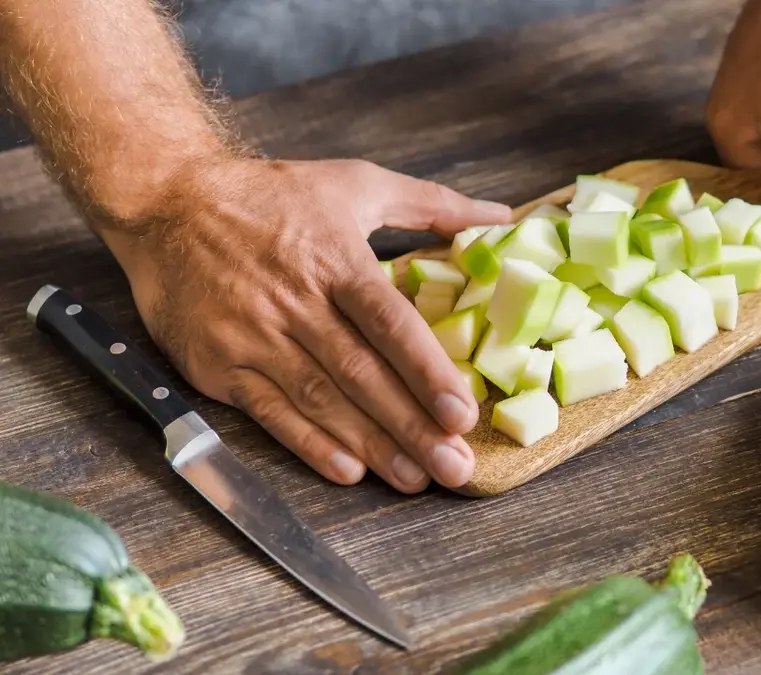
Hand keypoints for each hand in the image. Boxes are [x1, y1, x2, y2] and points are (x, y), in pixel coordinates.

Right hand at [104, 156, 510, 493]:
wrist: (167, 201)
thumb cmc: (271, 194)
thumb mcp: (356, 183)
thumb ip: (432, 204)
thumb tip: (501, 216)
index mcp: (335, 260)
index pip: (390, 325)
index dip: (427, 372)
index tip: (462, 413)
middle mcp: (295, 302)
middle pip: (362, 374)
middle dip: (413, 427)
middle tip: (456, 469)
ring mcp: (253, 336)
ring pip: (321, 401)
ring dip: (372, 445)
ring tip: (415, 479)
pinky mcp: (217, 364)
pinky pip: (270, 413)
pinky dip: (310, 445)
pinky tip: (349, 471)